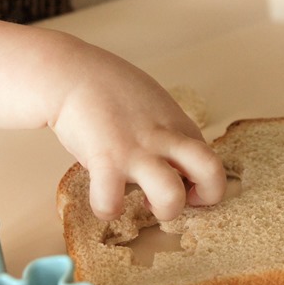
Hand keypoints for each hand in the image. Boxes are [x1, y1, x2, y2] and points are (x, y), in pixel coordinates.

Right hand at [48, 37, 225, 221]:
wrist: (72, 73)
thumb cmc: (107, 87)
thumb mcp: (153, 103)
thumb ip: (165, 129)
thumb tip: (167, 157)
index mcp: (178, 125)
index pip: (211, 160)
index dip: (203, 181)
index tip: (185, 185)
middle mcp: (164, 138)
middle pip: (211, 172)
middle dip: (206, 196)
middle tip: (183, 198)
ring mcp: (137, 151)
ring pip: (171, 197)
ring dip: (163, 211)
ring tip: (144, 202)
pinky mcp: (105, 160)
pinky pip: (111, 202)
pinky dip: (107, 210)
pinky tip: (103, 198)